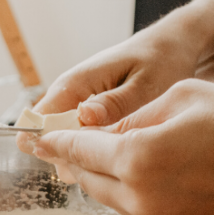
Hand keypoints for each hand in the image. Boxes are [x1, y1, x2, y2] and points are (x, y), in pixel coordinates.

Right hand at [17, 0, 213, 154]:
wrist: (173, 44)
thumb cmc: (162, 59)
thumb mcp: (146, 82)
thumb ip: (115, 103)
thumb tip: (84, 117)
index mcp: (77, 83)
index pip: (40, 117)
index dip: (46, 144)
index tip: (70, 166)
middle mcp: (69, 93)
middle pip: (46, 133)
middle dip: (66, 157)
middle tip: (100, 170)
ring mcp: (77, 103)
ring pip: (61, 138)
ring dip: (78, 157)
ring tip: (111, 166)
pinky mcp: (88, 111)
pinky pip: (77, 136)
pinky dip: (90, 151)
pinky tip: (114, 159)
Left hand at [32, 80, 213, 214]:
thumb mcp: (184, 97)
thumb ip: (135, 118)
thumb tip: (107, 134)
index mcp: (138, 159)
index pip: (79, 151)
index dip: (53, 142)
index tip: (31, 137)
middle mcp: (141, 199)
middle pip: (89, 179)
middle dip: (74, 160)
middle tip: (55, 145)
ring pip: (112, 197)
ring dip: (103, 176)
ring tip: (98, 155)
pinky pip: (138, 210)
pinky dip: (131, 191)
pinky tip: (142, 172)